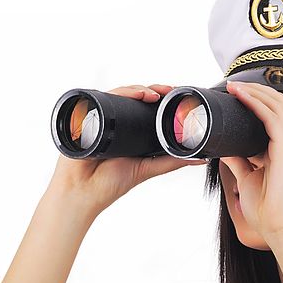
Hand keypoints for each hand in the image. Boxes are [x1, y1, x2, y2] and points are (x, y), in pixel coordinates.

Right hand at [48, 84, 208, 214]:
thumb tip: (200, 158)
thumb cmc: (109, 184)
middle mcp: (117, 121)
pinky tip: (136, 95)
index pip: (148, 107)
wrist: (82, 192)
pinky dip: (122, 93)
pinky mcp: (89, 116)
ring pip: (123, 94)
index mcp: (132, 131)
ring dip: (140, 90)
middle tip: (172, 90)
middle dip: (155, 90)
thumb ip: (172, 162)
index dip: (164, 99)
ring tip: (156, 94)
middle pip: (136, 97)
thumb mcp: (147, 169)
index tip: (180, 96)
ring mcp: (103, 117)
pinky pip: (106, 98)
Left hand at [219, 81, 282, 242]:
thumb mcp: (247, 179)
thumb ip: (238, 162)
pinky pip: (272, 117)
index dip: (261, 102)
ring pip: (279, 105)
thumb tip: (223, 151)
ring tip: (236, 86)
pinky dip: (257, 103)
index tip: (238, 95)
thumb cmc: (267, 210)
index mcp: (281, 151)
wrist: (279, 227)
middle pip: (282, 105)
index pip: (277, 116)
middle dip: (260, 90)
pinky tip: (243, 96)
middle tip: (236, 85)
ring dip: (257, 92)